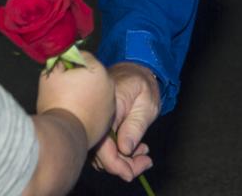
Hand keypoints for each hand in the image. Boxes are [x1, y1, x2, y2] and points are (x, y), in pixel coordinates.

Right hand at [36, 50, 114, 147]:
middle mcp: (110, 86)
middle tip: (63, 87)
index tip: (60, 71)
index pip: (83, 57)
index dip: (69, 62)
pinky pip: (96, 109)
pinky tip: (74, 115)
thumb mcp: (51, 74)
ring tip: (67, 102)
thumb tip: (61, 59)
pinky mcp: (107, 121)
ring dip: (83, 94)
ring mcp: (110, 105)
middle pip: (91, 75)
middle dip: (78, 78)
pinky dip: (87, 109)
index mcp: (99, 71)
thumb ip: (58, 62)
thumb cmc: (57, 102)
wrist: (64, 135)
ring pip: (95, 93)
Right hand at [92, 62, 158, 181]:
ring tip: (143, 152)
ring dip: (123, 161)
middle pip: (100, 155)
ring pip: (101, 155)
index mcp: (106, 108)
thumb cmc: (142, 84)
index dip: (116, 165)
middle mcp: (95, 117)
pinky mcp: (97, 127)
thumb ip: (136, 125)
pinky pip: (103, 148)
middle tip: (145, 160)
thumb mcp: (147, 103)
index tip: (132, 172)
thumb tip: (125, 148)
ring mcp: (94, 123)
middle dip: (123, 165)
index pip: (103, 146)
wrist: (133, 69)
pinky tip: (135, 148)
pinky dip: (120, 154)